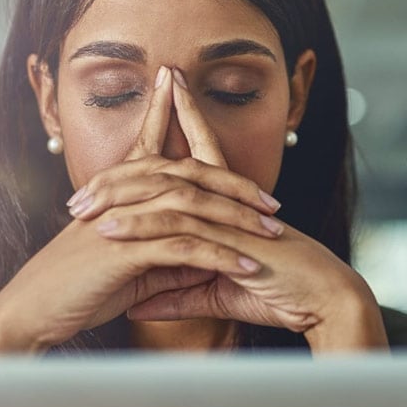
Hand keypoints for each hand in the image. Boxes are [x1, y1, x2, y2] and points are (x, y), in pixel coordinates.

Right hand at [0, 67, 283, 355]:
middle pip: (190, 173)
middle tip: (272, 202)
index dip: (193, 141)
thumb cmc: (74, 292)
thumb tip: (206, 254)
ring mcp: (122, 218)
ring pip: (192, 205)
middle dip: (236, 186)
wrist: (29, 314)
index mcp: (118, 192)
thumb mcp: (128, 269)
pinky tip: (248, 266)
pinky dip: (221, 255)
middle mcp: (121, 195)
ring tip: (273, 234)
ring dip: (238, 220)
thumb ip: (165, 255)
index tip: (247, 169)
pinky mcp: (124, 249)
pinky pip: (184, 246)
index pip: (161, 154)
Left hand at [73, 67, 388, 351]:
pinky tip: (110, 231)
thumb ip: (177, 295)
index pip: (200, 157)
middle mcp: (229, 203)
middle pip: (172, 169)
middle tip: (84, 183)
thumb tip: (137, 303)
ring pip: (167, 196)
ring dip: (121, 199)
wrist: (325, 301)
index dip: (180, 127)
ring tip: (81, 208)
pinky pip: (180, 229)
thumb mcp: (217, 294)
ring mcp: (231, 218)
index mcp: (231, 206)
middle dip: (127, 168)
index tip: (156, 103)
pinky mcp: (232, 241)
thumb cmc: (282, 294)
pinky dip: (143, 229)